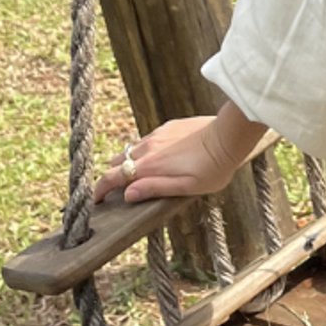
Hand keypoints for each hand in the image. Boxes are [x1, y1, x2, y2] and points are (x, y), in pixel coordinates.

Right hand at [91, 116, 237, 206]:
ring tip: (133, 175)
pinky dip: (142, 151)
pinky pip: (146, 140)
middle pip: (117, 162)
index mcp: (150, 166)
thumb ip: (154, 189)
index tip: (96, 199)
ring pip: (131, 149)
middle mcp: (148, 148)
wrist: (229, 137)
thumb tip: (127, 194)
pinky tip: (154, 158)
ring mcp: (157, 135)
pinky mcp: (167, 127)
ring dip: (126, 163)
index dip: (100, 189)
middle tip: (114, 190)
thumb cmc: (212, 168)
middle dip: (112, 175)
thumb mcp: (185, 187)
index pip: (113, 176)